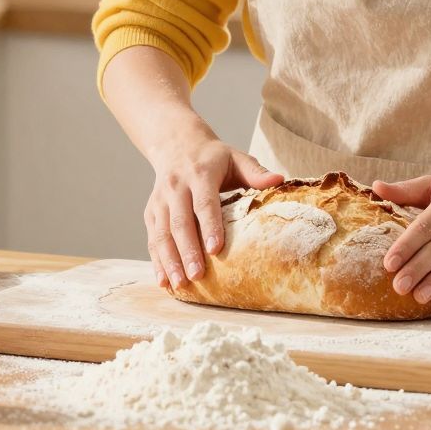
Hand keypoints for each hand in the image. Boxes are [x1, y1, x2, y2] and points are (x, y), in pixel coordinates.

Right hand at [144, 133, 281, 288]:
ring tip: (180, 284)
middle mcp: (176, 187)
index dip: (209, 226)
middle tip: (197, 276)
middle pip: (180, 222)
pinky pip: (152, 239)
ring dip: (169, 260)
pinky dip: (157, 261)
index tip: (216, 250)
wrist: (177, 145)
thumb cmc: (214, 158)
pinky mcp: (150, 212)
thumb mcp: (236, 158)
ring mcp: (160, 201)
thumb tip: (280, 179)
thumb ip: (255, 172)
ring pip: (162, 233)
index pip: (204, 203)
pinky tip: (164, 281)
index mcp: (200, 174)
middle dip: (188, 251)